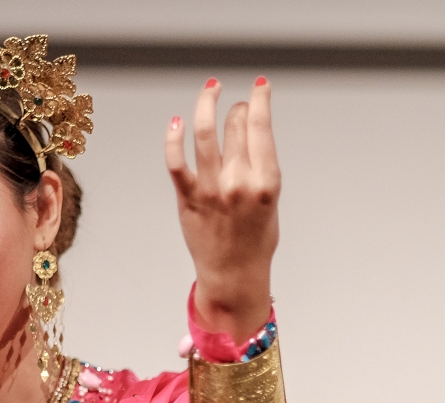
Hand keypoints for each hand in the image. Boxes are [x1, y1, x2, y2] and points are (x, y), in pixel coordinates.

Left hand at [165, 77, 280, 340]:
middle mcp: (238, 182)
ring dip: (207, 104)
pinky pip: (175, 160)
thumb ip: (261, 166)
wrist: (234, 275)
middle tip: (238, 107)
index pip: (261, 127)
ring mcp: (211, 189)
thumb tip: (250, 129)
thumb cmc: (255, 239)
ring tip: (210, 90)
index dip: (260, 99)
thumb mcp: (271, 201)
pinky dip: (174, 137)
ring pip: (204, 132)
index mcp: (266, 182)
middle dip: (237, 108)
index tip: (260, 86)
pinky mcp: (188, 197)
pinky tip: (177, 123)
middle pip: (235, 125)